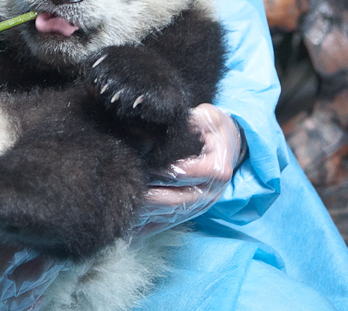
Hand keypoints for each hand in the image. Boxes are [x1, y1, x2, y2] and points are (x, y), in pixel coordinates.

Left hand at [132, 103, 244, 235]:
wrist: (229, 147)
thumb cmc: (213, 129)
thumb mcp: (207, 118)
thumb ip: (189, 121)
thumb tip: (161, 121)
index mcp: (215, 169)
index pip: (180, 172)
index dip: (157, 168)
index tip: (136, 161)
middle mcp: (209, 193)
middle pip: (172, 199)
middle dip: (145, 195)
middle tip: (119, 187)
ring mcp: (198, 206)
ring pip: (166, 214)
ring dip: (143, 214)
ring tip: (118, 208)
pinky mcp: (188, 213)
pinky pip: (165, 223)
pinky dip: (146, 227)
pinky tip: (127, 228)